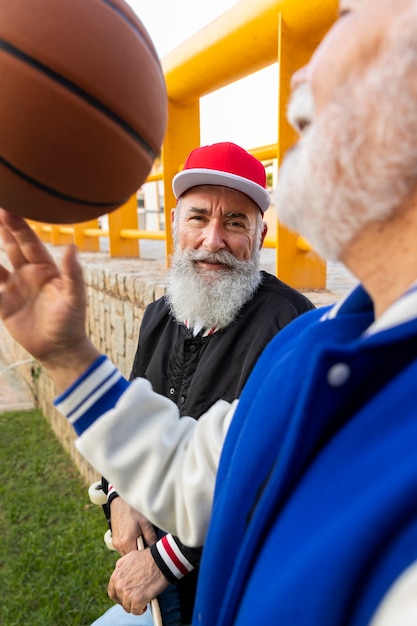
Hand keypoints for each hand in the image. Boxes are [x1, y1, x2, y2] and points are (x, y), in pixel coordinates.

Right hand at [0, 209, 98, 389]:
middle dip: (3, 227)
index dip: (18, 225)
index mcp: (46, 269)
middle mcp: (29, 274)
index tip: (7, 207)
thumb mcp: (75, 298)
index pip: (29, 241)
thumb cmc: (71, 322)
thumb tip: (71, 247)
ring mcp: (15, 288)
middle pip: (12, 246)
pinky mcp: (4, 304)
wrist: (60, 349)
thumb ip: (73, 273)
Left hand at [108, 547, 169, 614]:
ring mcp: (127, 593)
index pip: (113, 592)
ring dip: (135, 605)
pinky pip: (136, 611)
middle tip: (137, 598)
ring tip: (143, 599)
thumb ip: (121, 568)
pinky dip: (141, 609)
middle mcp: (119, 585)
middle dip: (128, 600)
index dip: (119, 596)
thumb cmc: (148, 558)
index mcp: (116, 576)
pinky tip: (146, 604)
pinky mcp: (137, 600)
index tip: (126, 597)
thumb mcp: (129, 557)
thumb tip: (121, 576)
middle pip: (120, 601)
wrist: (161, 560)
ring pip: (128, 607)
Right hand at [111, 498, 156, 554]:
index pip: (137, 557)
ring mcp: (115, 542)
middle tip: (146, 544)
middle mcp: (119, 544)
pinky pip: (122, 548)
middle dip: (139, 552)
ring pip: (126, 553)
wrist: (120, 501)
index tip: (150, 550)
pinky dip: (128, 546)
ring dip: (133, 549)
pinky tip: (134, 537)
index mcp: (127, 541)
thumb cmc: (133, 510)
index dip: (144, 555)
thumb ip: (150, 537)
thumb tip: (154, 548)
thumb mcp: (145, 522)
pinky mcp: (113, 539)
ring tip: (140, 539)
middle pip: (131, 556)